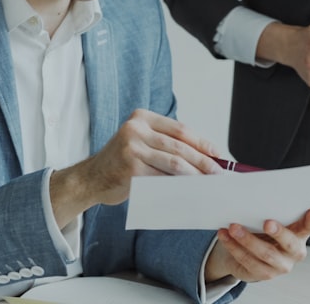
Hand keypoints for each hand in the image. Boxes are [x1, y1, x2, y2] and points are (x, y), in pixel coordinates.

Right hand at [49, 109, 220, 225]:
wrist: (91, 179)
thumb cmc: (122, 162)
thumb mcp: (142, 143)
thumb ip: (166, 145)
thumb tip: (205, 156)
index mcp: (142, 117)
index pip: (180, 129)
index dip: (202, 142)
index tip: (218, 154)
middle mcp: (135, 129)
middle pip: (179, 146)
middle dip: (203, 161)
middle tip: (218, 172)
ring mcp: (132, 148)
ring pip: (174, 162)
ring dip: (196, 174)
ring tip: (209, 183)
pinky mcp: (131, 169)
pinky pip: (162, 178)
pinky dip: (179, 186)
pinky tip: (190, 192)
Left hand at [205, 209, 309, 282]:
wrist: (249, 253)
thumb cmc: (261, 228)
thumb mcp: (268, 216)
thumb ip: (268, 205)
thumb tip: (246, 185)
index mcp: (300, 233)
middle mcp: (295, 251)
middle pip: (290, 243)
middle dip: (279, 232)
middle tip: (267, 223)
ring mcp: (281, 265)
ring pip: (266, 253)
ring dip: (247, 239)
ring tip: (233, 227)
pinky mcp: (265, 274)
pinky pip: (248, 261)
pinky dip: (234, 247)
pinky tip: (225, 236)